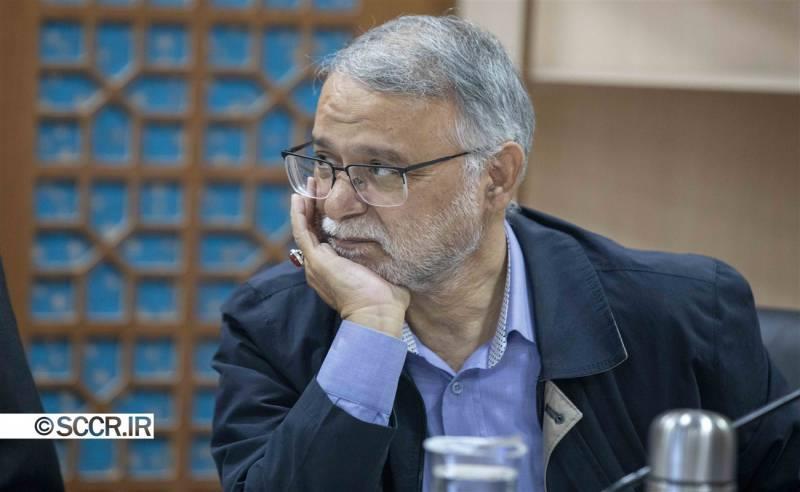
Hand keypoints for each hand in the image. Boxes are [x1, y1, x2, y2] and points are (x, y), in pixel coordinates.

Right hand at [290, 193, 409, 337]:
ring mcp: (316, 263)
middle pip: (313, 228)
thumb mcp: (383, 269)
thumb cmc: (387, 298)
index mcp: (335, 268)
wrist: (378, 314)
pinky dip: (298, 215)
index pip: (326, 236)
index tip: (332, 196)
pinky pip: (302, 232)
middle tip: (316, 182)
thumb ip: (381, 256)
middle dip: (314, 205)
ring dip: (305, 205)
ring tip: (308, 183)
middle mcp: (321, 265)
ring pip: (306, 228)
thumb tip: (396, 243)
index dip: (326, 215)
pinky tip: (298, 198)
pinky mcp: (317, 260)